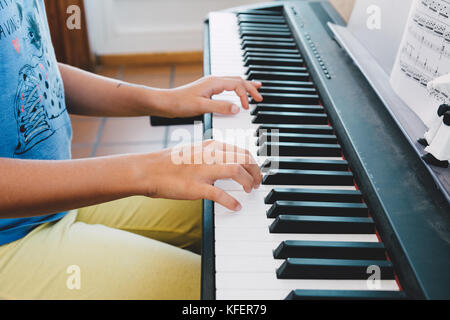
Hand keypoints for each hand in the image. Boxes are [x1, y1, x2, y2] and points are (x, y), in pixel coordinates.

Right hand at [139, 140, 262, 210]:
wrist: (148, 170)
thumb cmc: (169, 163)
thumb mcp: (195, 151)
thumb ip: (212, 155)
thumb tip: (228, 163)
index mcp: (210, 145)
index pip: (241, 150)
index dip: (253, 163)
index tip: (255, 172)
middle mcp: (209, 154)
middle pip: (244, 158)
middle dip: (256, 171)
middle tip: (257, 182)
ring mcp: (203, 170)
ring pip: (236, 171)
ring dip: (248, 182)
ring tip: (250, 190)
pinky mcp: (195, 186)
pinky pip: (220, 194)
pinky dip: (231, 201)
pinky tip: (236, 206)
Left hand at [163, 76, 262, 117]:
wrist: (165, 103)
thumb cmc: (179, 103)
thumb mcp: (201, 107)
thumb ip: (220, 107)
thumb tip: (236, 109)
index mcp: (213, 82)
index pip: (236, 85)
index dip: (244, 95)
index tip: (246, 107)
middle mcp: (213, 81)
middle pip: (237, 80)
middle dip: (250, 87)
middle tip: (260, 96)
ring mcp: (210, 85)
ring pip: (233, 82)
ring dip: (245, 86)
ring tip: (256, 88)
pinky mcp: (207, 91)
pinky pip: (226, 87)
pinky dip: (236, 89)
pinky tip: (237, 94)